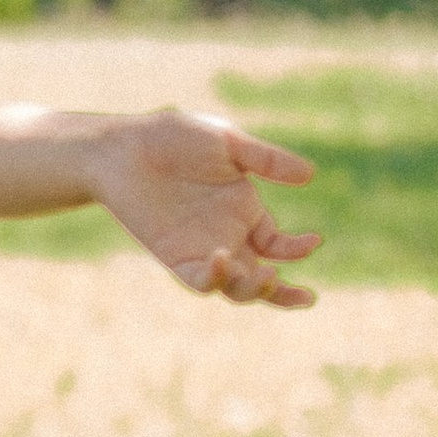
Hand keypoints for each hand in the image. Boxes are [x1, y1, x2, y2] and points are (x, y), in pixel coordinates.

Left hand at [89, 110, 320, 307]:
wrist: (123, 147)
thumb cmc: (173, 139)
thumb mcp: (228, 144)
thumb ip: (266, 160)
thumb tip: (311, 174)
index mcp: (244, 211)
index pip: (279, 245)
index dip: (298, 249)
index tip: (314, 242)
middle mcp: (226, 236)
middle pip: (260, 278)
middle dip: (283, 293)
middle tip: (306, 297)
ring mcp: (201, 250)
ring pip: (235, 288)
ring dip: (254, 290)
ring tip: (267, 276)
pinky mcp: (174, 256)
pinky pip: (200, 281)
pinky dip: (216, 278)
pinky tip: (222, 257)